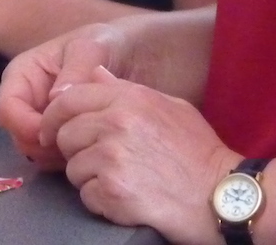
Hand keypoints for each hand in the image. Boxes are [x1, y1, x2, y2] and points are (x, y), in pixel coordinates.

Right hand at [0, 22, 128, 168]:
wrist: (132, 56)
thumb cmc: (105, 44)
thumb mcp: (91, 48)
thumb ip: (75, 70)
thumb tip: (55, 99)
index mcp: (23, 75)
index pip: (7, 108)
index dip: (24, 125)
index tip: (53, 133)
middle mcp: (27, 102)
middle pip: (19, 136)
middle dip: (44, 145)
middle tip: (76, 143)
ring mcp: (43, 122)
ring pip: (36, 152)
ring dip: (58, 154)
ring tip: (88, 143)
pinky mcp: (62, 138)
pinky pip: (56, 159)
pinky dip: (71, 159)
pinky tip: (93, 148)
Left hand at [45, 66, 235, 239]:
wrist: (222, 197)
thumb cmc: (199, 153)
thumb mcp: (169, 106)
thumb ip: (126, 89)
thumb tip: (94, 74)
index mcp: (129, 97)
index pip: (68, 99)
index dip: (54, 117)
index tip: (53, 131)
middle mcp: (116, 122)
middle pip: (65, 135)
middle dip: (75, 151)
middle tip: (98, 163)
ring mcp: (112, 157)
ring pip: (73, 169)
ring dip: (90, 179)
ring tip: (121, 181)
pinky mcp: (112, 191)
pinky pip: (86, 196)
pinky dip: (101, 202)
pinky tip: (126, 199)